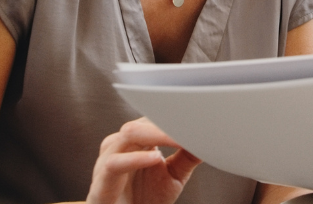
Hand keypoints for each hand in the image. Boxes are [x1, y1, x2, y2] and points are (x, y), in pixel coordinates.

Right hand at [87, 117, 203, 203]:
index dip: (174, 116)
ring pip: (128, 135)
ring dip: (155, 134)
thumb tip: (210, 137)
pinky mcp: (101, 182)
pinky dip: (136, 159)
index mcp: (136, 140)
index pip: (153, 118)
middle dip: (167, 122)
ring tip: (178, 138)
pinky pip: (115, 164)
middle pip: (142, 122)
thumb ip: (188, 155)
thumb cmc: (146, 196)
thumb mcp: (174, 174)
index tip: (198, 117)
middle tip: (192, 124)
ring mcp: (107, 161)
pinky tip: (156, 158)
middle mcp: (120, 145)